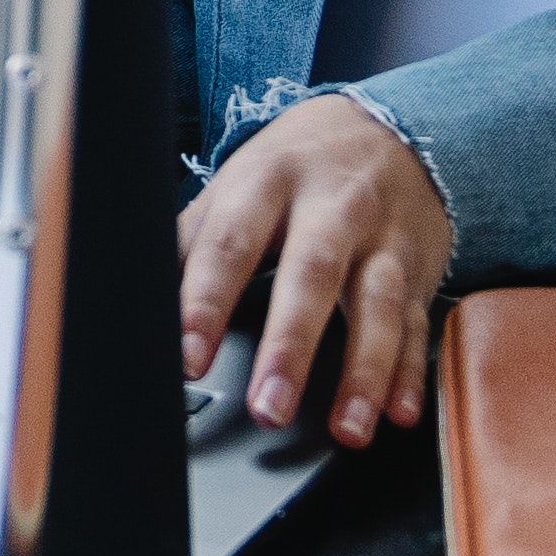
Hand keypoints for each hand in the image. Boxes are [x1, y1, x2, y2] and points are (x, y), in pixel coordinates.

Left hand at [175, 95, 455, 449]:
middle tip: (268, 407)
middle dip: (290, 346)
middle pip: (312, 274)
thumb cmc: (293, 167)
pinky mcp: (419, 268)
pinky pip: (419, 325)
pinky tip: (400, 412)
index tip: (188, 359)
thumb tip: (136, 295)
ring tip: (348, 428)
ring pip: (379, 305)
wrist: (385, 127)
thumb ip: (192, 240)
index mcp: (267, 182)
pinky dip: (413, 372)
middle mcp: (332, 206)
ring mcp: (382, 238)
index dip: (205, 303)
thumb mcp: (237, 184)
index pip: (230, 245)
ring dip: (365, 372)